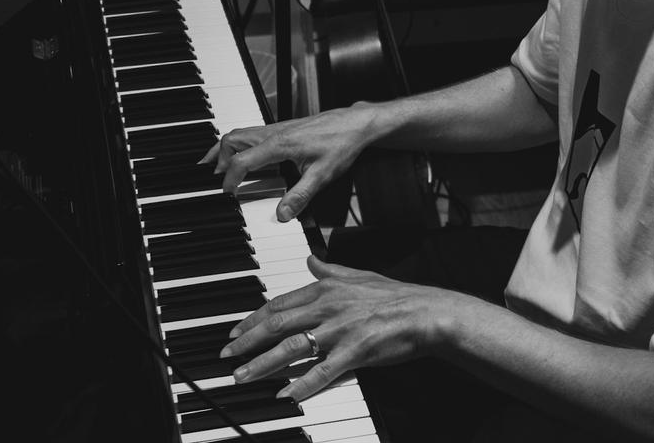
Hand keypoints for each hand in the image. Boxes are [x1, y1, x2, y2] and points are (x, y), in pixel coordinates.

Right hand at [199, 104, 377, 220]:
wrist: (356, 123)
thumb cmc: (342, 143)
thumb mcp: (322, 175)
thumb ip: (301, 195)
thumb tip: (282, 214)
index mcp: (279, 144)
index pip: (241, 161)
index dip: (229, 179)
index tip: (226, 194)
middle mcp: (274, 133)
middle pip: (232, 140)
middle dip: (217, 158)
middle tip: (211, 177)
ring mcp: (278, 128)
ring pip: (240, 133)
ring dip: (225, 148)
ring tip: (216, 164)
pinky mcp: (284, 128)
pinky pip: (252, 133)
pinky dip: (239, 144)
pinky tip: (245, 155)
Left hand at [220, 256, 459, 401]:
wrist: (426, 312)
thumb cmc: (396, 296)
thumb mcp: (360, 274)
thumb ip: (330, 269)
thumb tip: (311, 258)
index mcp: (327, 289)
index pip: (280, 304)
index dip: (253, 319)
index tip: (235, 333)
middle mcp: (328, 307)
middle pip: (277, 324)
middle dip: (247, 342)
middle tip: (227, 357)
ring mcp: (340, 329)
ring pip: (292, 347)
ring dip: (262, 364)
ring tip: (242, 377)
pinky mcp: (355, 351)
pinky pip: (322, 371)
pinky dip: (301, 384)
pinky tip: (285, 394)